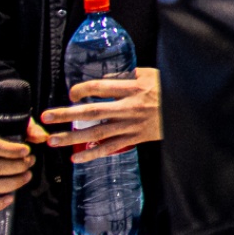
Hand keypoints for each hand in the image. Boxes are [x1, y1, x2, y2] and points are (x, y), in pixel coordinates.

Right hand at [0, 119, 44, 211]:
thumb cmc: (9, 134)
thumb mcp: (20, 126)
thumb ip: (31, 129)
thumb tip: (42, 137)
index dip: (10, 150)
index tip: (27, 151)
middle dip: (16, 167)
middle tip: (31, 162)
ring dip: (12, 183)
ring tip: (28, 175)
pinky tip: (11, 198)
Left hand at [43, 68, 161, 162]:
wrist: (187, 110)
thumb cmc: (168, 89)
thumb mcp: (151, 75)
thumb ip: (127, 75)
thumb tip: (104, 79)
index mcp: (133, 88)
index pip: (99, 87)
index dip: (81, 90)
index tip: (71, 94)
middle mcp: (129, 107)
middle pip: (91, 111)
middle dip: (65, 115)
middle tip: (46, 117)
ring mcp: (131, 125)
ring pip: (96, 133)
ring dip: (72, 137)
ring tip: (53, 140)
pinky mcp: (135, 138)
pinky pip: (110, 148)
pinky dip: (92, 154)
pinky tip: (76, 158)